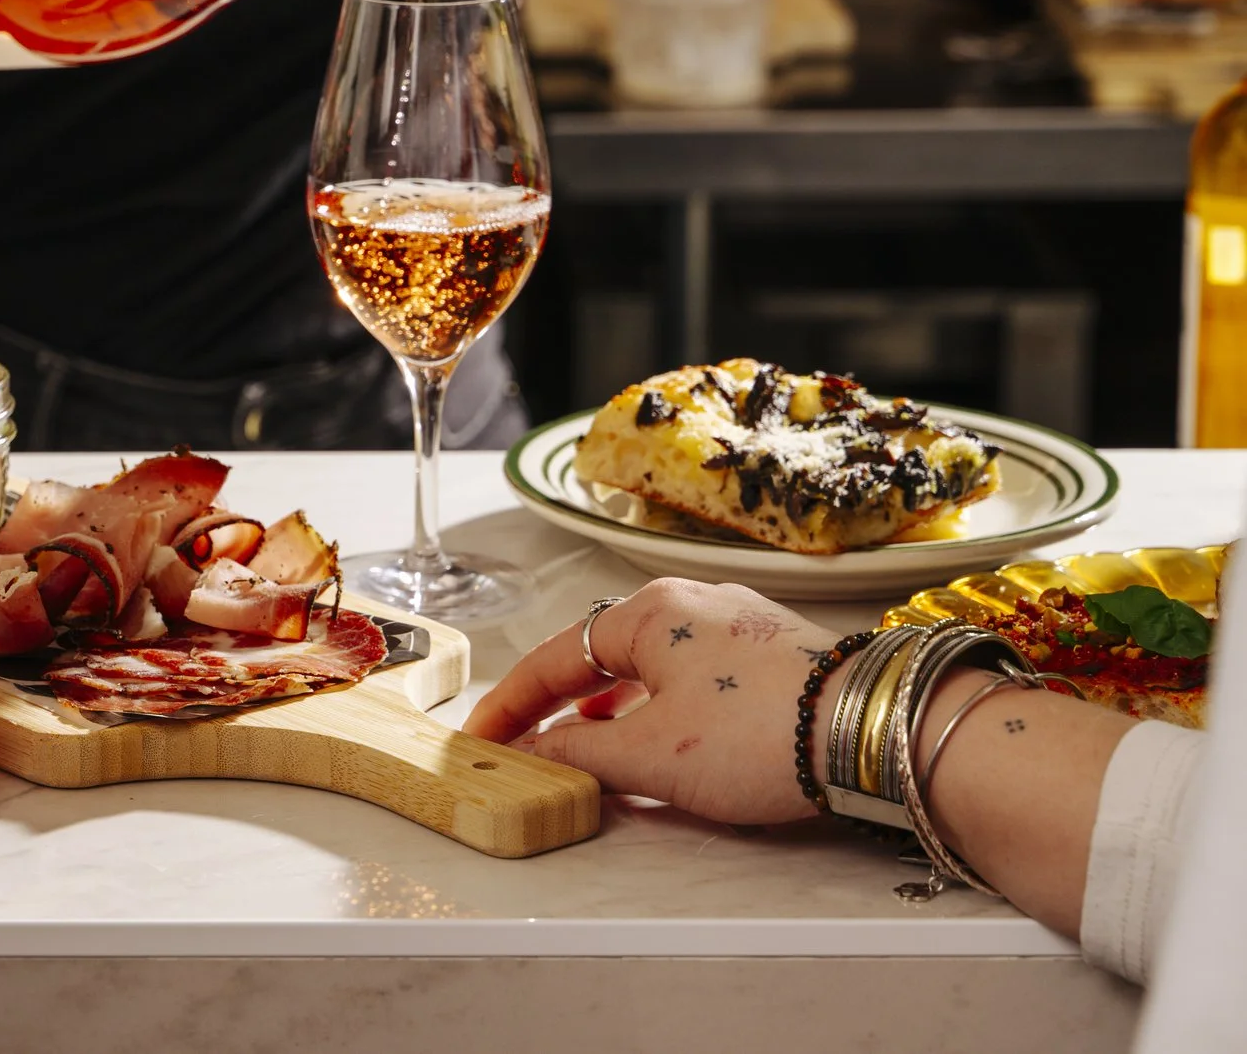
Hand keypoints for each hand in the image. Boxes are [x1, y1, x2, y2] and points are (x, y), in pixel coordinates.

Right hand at [465, 579, 843, 825]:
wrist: (877, 729)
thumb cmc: (763, 731)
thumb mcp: (652, 755)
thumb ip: (580, 753)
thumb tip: (537, 754)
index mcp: (648, 612)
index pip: (553, 658)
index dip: (510, 704)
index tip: (481, 739)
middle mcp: (689, 604)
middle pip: (598, 655)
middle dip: (557, 703)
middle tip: (523, 744)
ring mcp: (735, 626)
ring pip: (648, 668)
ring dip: (609, 710)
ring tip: (586, 751)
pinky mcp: (772, 655)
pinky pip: (689, 677)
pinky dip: (656, 709)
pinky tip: (660, 743)